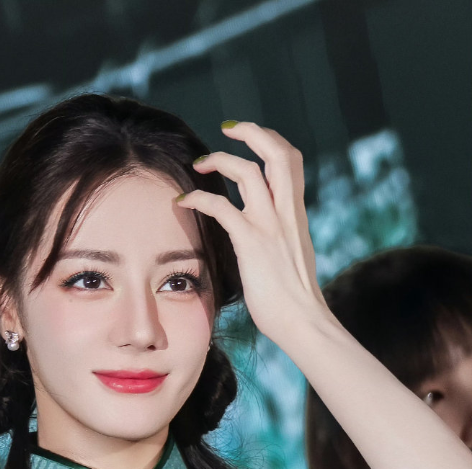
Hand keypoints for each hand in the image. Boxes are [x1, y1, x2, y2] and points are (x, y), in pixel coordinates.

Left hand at [177, 121, 330, 344]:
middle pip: (278, 152)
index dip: (270, 141)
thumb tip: (267, 242)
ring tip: (199, 164)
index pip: (291, 160)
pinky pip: (222, 208)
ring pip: (249, 172)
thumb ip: (280, 240)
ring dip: (220, 160)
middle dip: (253, 132)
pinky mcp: (252, 243)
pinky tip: (184, 201)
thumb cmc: (294, 301)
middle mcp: (286, 213)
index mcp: (296, 214)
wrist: (303, 322)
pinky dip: (199, 199)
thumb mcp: (291, 258)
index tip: (249, 137)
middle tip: (228, 129)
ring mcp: (270, 226)